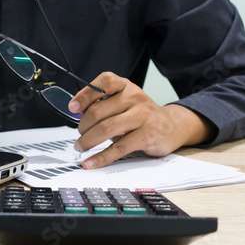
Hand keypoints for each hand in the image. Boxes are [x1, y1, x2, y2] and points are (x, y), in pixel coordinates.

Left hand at [68, 72, 216, 168]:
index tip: (72, 108)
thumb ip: (102, 104)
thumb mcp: (122, 103)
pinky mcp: (147, 135)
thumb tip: (77, 111)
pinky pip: (118, 148)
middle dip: (83, 126)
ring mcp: (142, 115)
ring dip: (87, 141)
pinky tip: (91, 162)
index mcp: (125, 86)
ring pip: (106, 128)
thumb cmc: (140, 115)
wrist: (171, 126)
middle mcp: (134, 97)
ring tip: (81, 147)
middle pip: (98, 111)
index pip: (104, 82)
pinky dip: (101, 157)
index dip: (85, 94)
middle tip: (79, 135)